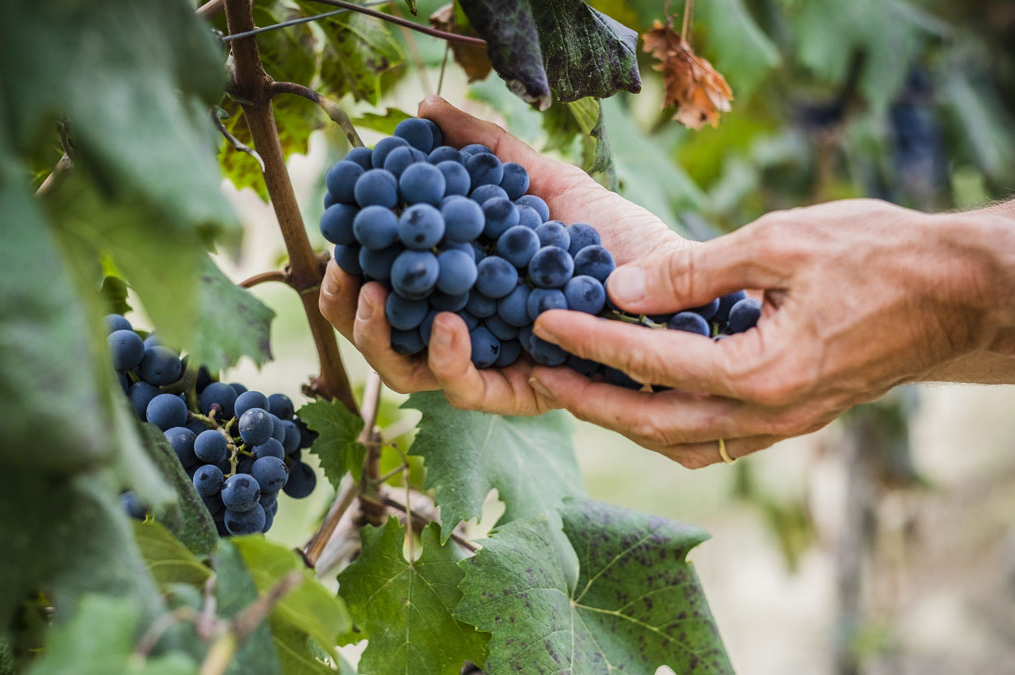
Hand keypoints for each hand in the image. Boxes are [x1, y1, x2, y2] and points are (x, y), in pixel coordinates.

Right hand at [320, 95, 684, 413]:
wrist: (678, 277)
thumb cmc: (613, 235)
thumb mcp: (541, 181)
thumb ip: (483, 149)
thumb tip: (423, 108)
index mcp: (463, 289)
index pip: (389, 290)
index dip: (351, 272)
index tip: (336, 239)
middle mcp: (470, 332)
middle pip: (386, 337)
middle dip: (348, 312)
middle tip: (340, 273)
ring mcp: (492, 366)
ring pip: (410, 372)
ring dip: (379, 338)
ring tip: (371, 294)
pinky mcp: (523, 393)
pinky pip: (468, 392)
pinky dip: (448, 359)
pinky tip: (448, 323)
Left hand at [527, 199, 1013, 466]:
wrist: (960, 293)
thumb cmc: (878, 253)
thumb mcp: (781, 241)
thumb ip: (696, 270)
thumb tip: (620, 288)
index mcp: (764, 371)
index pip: (652, 363)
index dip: (590, 342)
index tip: (542, 322)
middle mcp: (770, 414)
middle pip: (654, 425)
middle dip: (590, 401)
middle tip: (539, 376)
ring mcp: (783, 426)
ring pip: (682, 443)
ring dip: (625, 422)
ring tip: (579, 390)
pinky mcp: (792, 420)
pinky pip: (713, 440)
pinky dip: (667, 425)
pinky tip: (642, 399)